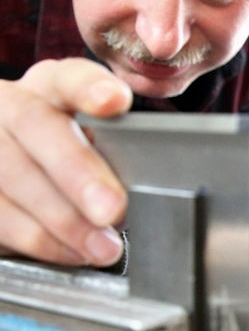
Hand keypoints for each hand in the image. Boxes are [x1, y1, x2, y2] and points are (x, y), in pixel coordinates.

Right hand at [0, 59, 131, 264]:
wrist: (10, 182)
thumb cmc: (66, 161)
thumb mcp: (92, 145)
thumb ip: (115, 152)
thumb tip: (151, 184)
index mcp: (48, 88)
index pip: (68, 77)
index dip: (90, 87)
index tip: (116, 101)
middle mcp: (8, 106)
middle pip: (36, 125)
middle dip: (77, 171)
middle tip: (113, 209)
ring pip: (11, 174)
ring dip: (63, 219)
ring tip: (103, 247)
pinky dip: (39, 239)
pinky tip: (72, 252)